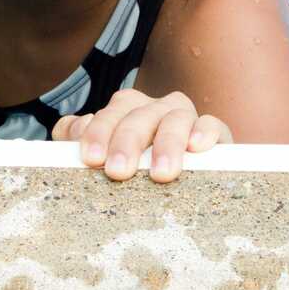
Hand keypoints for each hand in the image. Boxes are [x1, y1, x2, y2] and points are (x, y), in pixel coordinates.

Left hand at [52, 89, 231, 182]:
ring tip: (160, 173)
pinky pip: (213, 124)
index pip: (111, 113)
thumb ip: (79, 139)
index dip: (98, 133)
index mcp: (127, 108)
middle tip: (118, 171)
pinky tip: (197, 147)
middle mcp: (155, 108)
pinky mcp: (216, 133)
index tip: (90, 158)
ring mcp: (186, 117)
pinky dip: (205, 132)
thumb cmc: (135, 168)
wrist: (185, 181)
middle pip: (139, 115)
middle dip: (127, 142)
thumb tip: (73, 129)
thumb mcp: (105, 155)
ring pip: (176, 118)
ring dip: (167, 144)